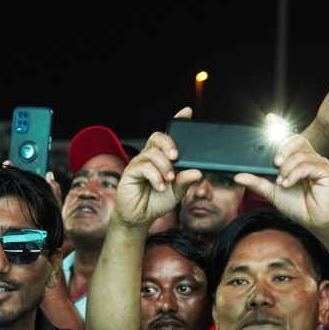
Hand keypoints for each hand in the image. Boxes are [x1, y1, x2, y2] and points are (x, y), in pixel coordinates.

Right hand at [114, 106, 201, 226]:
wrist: (141, 217)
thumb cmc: (158, 201)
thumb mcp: (177, 191)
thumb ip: (186, 180)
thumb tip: (197, 172)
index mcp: (163, 156)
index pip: (170, 135)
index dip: (177, 121)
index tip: (187, 112)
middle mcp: (151, 155)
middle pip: (158, 136)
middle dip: (169, 143)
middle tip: (176, 157)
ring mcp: (140, 162)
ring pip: (152, 153)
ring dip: (164, 166)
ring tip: (169, 180)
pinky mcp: (130, 171)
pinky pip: (144, 167)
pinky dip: (155, 176)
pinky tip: (159, 187)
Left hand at [233, 133, 328, 229]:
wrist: (314, 221)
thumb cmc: (297, 205)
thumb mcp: (272, 192)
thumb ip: (257, 182)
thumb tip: (237, 176)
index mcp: (297, 159)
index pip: (289, 137)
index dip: (280, 126)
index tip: (269, 119)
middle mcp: (309, 157)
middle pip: (294, 140)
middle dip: (281, 150)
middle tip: (275, 164)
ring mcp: (318, 163)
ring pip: (299, 154)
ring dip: (286, 169)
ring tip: (283, 182)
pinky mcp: (325, 171)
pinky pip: (307, 165)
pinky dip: (294, 174)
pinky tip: (289, 184)